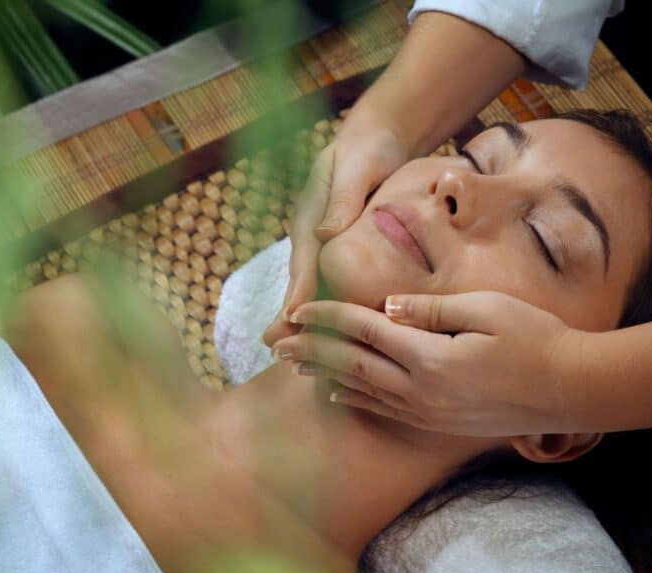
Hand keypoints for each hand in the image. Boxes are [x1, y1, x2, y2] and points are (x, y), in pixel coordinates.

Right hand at [262, 117, 407, 346]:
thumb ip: (343, 198)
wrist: (376, 138)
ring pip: (314, 287)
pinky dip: (331, 308)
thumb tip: (327, 232)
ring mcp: (324, 246)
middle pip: (301, 282)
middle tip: (275, 348)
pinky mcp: (341, 251)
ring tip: (299, 355)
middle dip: (289, 316)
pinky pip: (333, 283)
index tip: (291, 318)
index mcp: (311, 219)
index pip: (304, 261)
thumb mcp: (356, 167)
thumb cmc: (367, 150)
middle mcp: (313, 237)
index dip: (298, 291)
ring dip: (307, 319)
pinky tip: (335, 335)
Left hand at [271, 292, 589, 436]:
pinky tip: (337, 396)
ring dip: (324, 377)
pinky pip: (384, 411)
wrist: (573, 390)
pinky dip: (355, 400)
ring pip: (361, 393)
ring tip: (294, 367)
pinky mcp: (439, 424)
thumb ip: (433, 309)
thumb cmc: (537, 339)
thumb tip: (388, 307)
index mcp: (430, 357)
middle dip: (311, 351)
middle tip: (276, 342)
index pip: (363, 332)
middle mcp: (421, 391)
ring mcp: (428, 412)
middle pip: (350, 367)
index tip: (297, 310)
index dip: (327, 318)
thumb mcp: (488, 310)